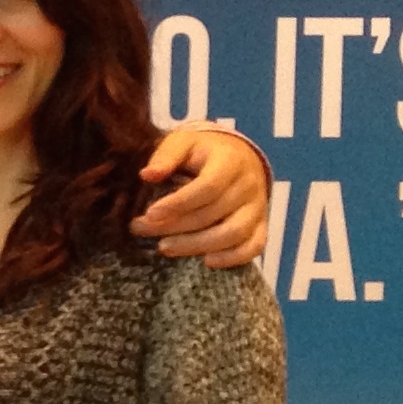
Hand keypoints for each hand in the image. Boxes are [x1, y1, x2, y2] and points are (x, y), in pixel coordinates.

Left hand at [131, 127, 270, 267]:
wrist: (237, 156)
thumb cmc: (203, 151)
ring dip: (197, 245)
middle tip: (142, 229)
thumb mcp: (183, 142)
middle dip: (174, 226)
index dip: (178, 203)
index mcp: (231, 161)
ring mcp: (257, 207)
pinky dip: (232, 258)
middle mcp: (248, 184)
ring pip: (233, 233)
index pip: (208, 186)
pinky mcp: (261, 225)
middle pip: (214, 213)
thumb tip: (147, 175)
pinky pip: (254, 246)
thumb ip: (166, 156)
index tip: (150, 213)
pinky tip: (206, 261)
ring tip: (164, 246)